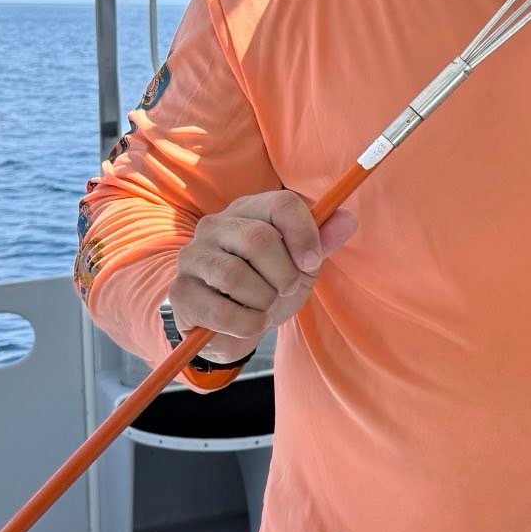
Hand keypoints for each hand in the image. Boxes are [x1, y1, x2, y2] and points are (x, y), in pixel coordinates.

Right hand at [169, 191, 357, 363]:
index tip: (312, 263)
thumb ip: (322, 241)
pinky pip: (221, 311)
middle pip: (258, 239)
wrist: (232, 327)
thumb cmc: (268, 286)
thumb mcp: (300, 265)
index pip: (282, 203)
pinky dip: (245, 324)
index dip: (304, 235)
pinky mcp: (181, 292)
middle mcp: (216, 225)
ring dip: (262, 301)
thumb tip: (349, 219)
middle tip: (284, 289)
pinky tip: (246, 323)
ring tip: (262, 306)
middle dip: (283, 274)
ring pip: (235, 276)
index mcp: (250, 209)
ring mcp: (193, 256)